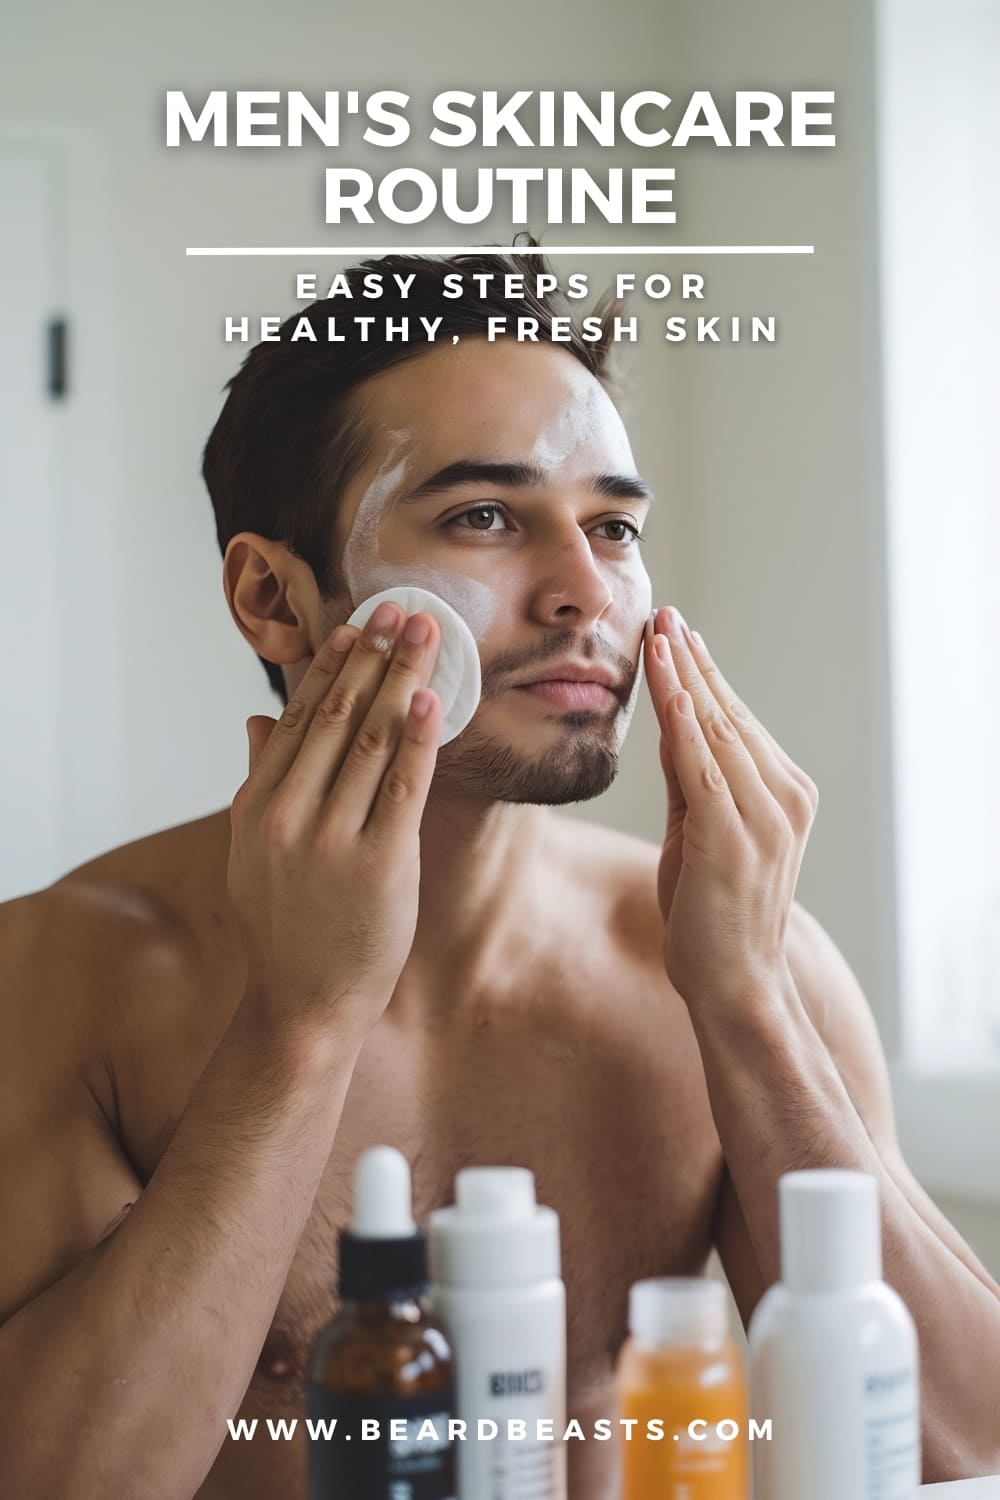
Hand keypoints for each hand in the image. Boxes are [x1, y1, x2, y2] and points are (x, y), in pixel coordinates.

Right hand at [227, 602, 442, 1038]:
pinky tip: (431, 697)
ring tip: (425, 634)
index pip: (295, 718)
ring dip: (400, 677)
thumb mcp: (254, 851)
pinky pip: (403, 784)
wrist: (305, 1002)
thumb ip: (258, 780)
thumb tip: (255, 718)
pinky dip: (417, 736)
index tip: (355, 625)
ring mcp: (332, 838)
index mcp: (256, 806)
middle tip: (401, 608)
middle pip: (334, 716)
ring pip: (370, 738)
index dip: (330, 666)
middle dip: (372, 655)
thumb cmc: (286, 926)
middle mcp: (288, 815)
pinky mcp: (380, 861)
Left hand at [644, 606, 818, 1008]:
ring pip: (714, 729)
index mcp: (785, 793)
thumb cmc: (712, 913)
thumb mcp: (699, 831)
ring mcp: (762, 815)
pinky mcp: (730, 834)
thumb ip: (691, 779)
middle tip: (665, 614)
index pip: (737, 720)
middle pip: (727, 714)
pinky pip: (700, 762)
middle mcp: (783, 796)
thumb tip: (670, 722)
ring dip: (682, 677)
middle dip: (692, 662)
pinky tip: (663, 684)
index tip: (679, 633)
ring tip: (657, 633)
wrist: (734, 982)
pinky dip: (679, 717)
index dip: (704, 675)